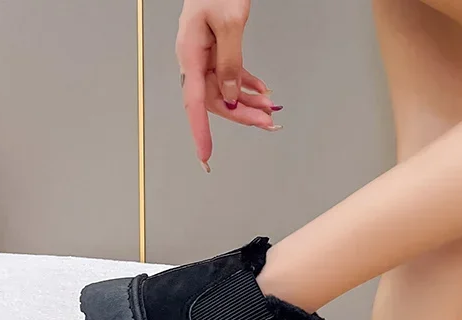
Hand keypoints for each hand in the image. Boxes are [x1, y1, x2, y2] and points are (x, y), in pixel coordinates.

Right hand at [176, 0, 280, 168]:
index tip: (205, 155)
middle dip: (242, 114)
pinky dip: (247, 84)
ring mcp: (203, 55)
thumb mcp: (230, 23)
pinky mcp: (214, 50)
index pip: (194, 102)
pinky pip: (229, 75)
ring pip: (224, 91)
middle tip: (268, 123)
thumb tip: (230, 96)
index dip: (200, 132)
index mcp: (190, 53)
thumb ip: (231, 62)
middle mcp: (193, 58)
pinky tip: (263, 90)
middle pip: (214, 100)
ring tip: (271, 110)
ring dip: (248, 102)